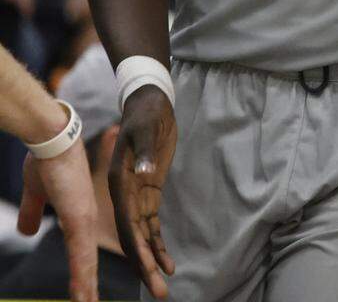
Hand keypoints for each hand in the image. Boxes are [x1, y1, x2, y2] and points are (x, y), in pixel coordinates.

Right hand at [19, 143, 98, 301]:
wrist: (50, 138)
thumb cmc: (46, 160)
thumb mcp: (36, 192)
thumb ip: (33, 211)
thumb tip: (27, 231)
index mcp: (78, 215)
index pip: (81, 253)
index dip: (83, 276)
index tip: (86, 298)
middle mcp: (86, 220)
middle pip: (87, 263)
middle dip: (90, 290)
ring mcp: (85, 219)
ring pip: (86, 264)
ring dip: (87, 290)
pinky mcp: (79, 217)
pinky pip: (81, 254)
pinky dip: (82, 277)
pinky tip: (84, 297)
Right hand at [111, 85, 177, 298]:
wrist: (149, 102)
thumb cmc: (147, 114)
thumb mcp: (147, 129)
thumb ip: (147, 151)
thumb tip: (147, 172)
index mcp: (121, 183)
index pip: (128, 222)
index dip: (136, 246)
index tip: (147, 269)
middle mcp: (125, 194)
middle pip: (134, 235)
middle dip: (145, 264)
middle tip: (160, 291)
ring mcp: (137, 195)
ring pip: (143, 234)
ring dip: (153, 258)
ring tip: (164, 284)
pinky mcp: (148, 192)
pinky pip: (151, 223)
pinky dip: (158, 242)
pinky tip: (167, 261)